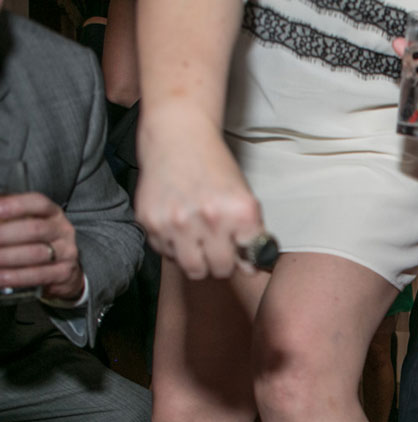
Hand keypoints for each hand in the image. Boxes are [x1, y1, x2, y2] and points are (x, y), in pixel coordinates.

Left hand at [0, 192, 84, 299]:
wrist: (63, 271)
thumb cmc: (36, 242)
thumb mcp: (26, 224)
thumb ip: (7, 220)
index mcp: (52, 213)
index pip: (38, 203)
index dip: (15, 205)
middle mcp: (63, 230)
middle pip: (35, 229)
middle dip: (4, 234)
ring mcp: (67, 252)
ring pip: (36, 253)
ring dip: (6, 257)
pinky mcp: (64, 273)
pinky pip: (38, 275)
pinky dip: (15, 277)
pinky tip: (0, 278)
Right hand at [134, 107, 263, 279]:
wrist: (179, 137)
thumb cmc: (216, 169)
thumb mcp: (243, 199)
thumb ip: (249, 236)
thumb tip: (250, 271)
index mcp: (239, 213)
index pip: (248, 262)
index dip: (244, 258)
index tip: (239, 251)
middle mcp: (209, 219)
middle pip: (219, 270)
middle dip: (221, 263)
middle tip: (217, 247)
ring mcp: (177, 223)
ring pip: (192, 269)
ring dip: (197, 260)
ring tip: (197, 240)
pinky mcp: (150, 222)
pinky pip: (166, 254)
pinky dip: (173, 247)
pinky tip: (178, 226)